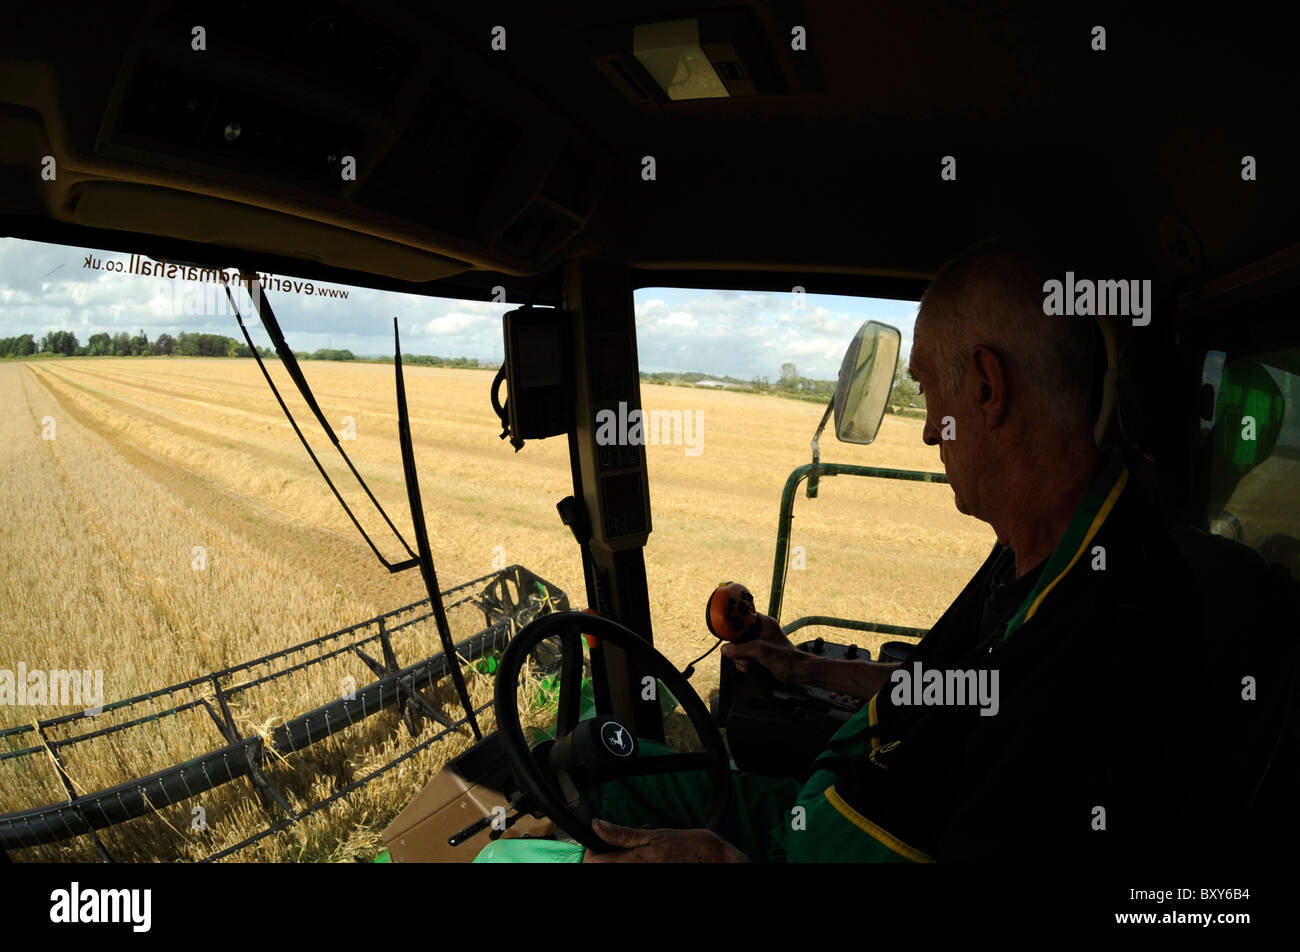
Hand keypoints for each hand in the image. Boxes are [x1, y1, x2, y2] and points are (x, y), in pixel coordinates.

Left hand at [582, 819, 748, 862]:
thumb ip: (622, 834)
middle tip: (618, 847)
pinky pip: (631, 872)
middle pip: (601, 868)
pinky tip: (646, 860)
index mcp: (633, 861)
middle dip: (606, 857)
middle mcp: (635, 873)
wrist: (712, 861)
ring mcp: (645, 877)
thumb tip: (596, 825)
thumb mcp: (654, 835)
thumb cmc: (687, 846)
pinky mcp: (651, 883)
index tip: (600, 842)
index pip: (593, 863)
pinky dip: (633, 864)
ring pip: (617, 869)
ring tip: (637, 853)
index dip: (593, 851)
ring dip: (621, 860)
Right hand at [721, 615, 806, 682]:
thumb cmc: (785, 657)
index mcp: (763, 623)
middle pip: (737, 636)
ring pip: (738, 649)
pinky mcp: (758, 656)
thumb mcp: (759, 650)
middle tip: (740, 653)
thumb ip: (740, 649)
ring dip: (740, 658)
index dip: (733, 623)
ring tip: (749, 663)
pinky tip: (750, 668)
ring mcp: (758, 644)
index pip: (742, 617)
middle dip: (736, 647)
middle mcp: (760, 632)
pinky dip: (743, 664)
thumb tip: (725, 649)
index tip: (726, 631)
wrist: (796, 672)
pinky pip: (742, 657)